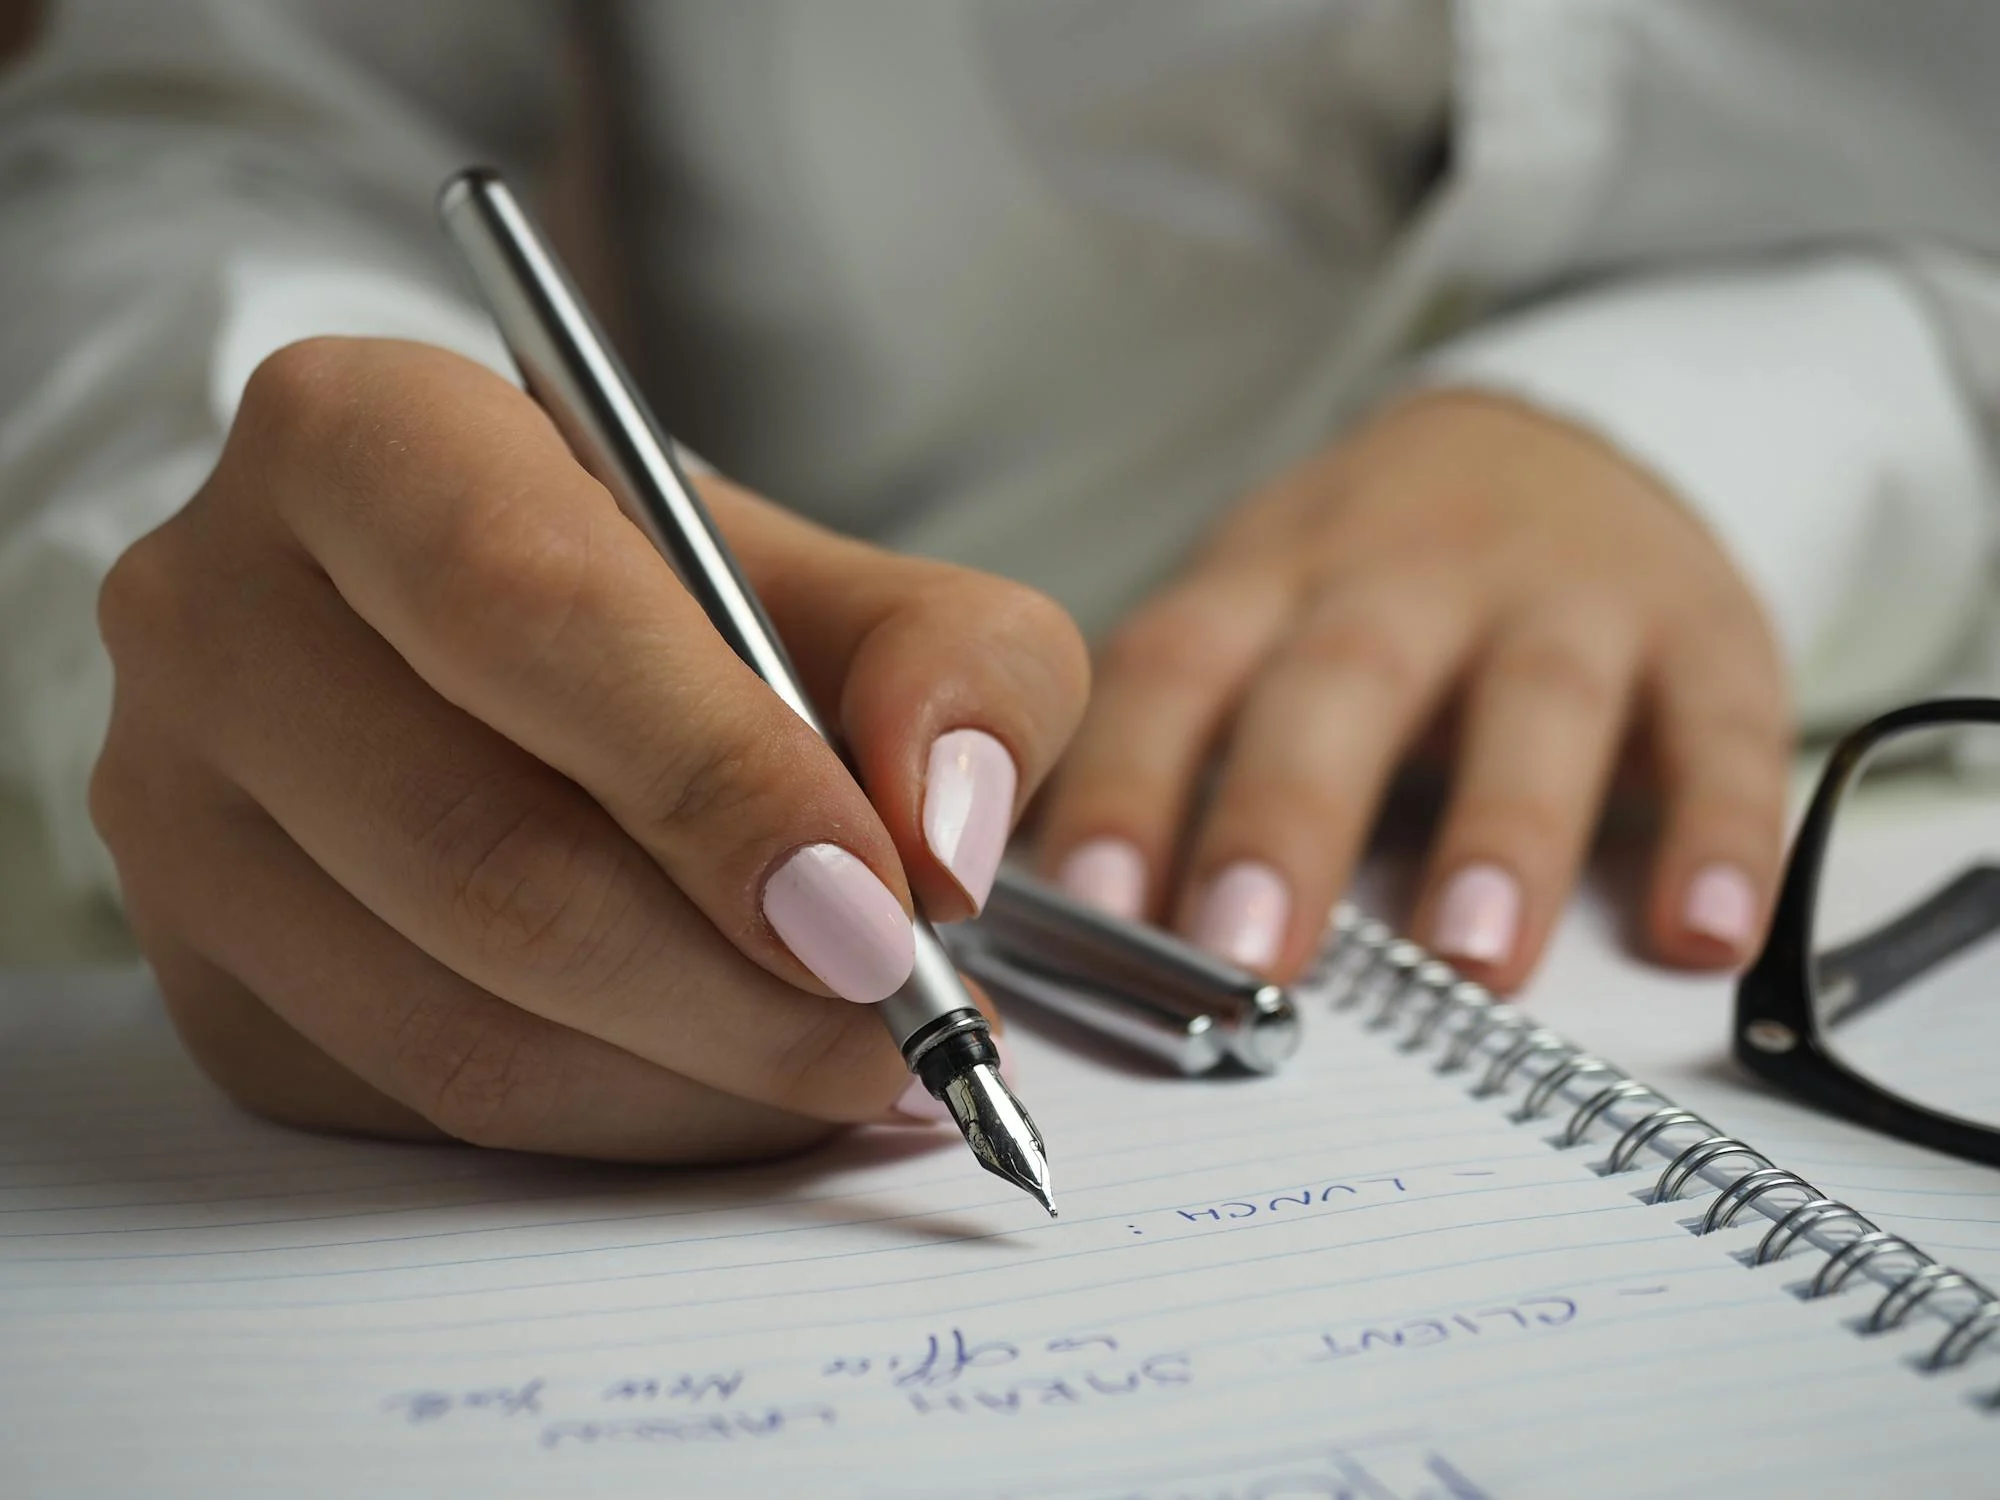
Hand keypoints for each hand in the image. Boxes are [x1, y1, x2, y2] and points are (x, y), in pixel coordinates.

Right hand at [92, 338, 1087, 1160]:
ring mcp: (177, 814)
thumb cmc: (683, 606)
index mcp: (361, 436)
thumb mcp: (854, 583)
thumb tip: (944, 839)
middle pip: (486, 853)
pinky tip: (730, 1080)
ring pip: (457, 1019)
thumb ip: (957, 665)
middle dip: (737, 983)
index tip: (880, 907)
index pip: (528, 611)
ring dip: (700, 1081)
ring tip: (852, 1062)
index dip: (718, 777)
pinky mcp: (206, 978)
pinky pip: (427, 1108)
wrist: (513, 662)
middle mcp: (218, 613)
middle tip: (903, 1026)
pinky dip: (623, 1123)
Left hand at [1038, 390, 1789, 992]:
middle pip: (1340, 682)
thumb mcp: (1255, 617)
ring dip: (1504, 831)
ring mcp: (1564, 597)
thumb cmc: (1368, 581)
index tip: (1088, 908)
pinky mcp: (1703, 631)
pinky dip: (1722, 830)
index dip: (1127, 783)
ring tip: (1472, 960)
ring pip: (1534, 702)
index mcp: (1272, 580)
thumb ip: (1173, 747)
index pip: (1176, 672)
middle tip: (1247, 953)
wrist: (1558, 443)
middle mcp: (1408, 575)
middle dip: (1288, 816)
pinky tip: (1704, 933)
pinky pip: (1722, 728)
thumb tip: (1057, 922)